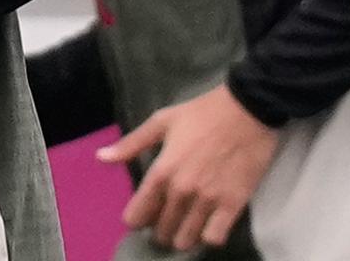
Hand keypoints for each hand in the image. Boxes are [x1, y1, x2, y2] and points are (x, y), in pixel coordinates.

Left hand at [97, 82, 278, 251]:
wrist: (248, 109)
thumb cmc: (202, 114)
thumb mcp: (161, 122)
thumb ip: (131, 144)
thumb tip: (101, 157)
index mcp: (161, 171)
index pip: (138, 213)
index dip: (136, 220)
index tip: (140, 217)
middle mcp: (181, 191)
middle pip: (162, 230)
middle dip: (160, 230)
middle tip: (165, 221)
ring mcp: (208, 200)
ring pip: (186, 239)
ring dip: (182, 237)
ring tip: (185, 227)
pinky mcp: (233, 204)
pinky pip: (215, 237)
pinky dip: (208, 237)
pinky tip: (208, 226)